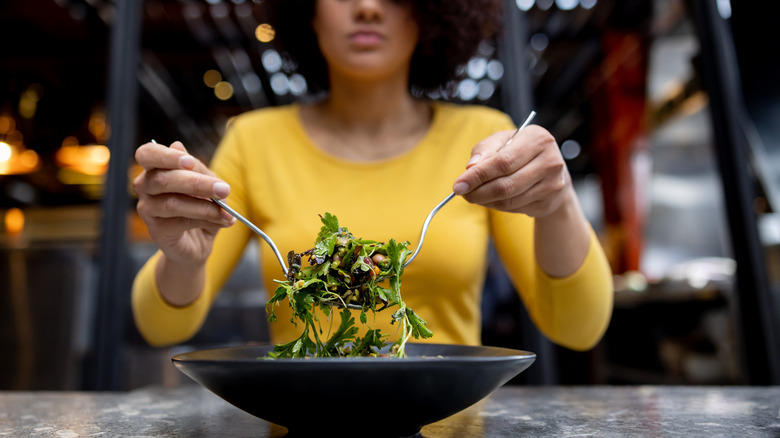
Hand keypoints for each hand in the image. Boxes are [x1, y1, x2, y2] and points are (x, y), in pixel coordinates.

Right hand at [133, 141, 234, 265]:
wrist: (199, 241)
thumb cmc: (200, 205)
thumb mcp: (206, 183)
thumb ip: (196, 168)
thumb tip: (178, 146)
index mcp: (155, 168)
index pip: (147, 154)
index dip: (166, 156)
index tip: (190, 162)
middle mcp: (145, 186)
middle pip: (163, 180)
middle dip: (197, 184)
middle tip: (224, 189)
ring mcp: (147, 209)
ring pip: (173, 203)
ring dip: (205, 207)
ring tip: (226, 211)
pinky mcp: (156, 230)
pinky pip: (181, 222)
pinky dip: (206, 220)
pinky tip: (223, 220)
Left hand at [452, 125, 572, 217]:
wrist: (551, 170)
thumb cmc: (520, 151)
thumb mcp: (503, 141)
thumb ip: (485, 150)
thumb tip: (470, 168)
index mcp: (538, 139)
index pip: (503, 162)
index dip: (478, 175)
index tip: (458, 185)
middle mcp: (550, 161)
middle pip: (506, 185)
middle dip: (478, 192)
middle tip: (462, 193)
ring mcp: (552, 184)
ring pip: (509, 200)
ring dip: (485, 201)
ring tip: (474, 195)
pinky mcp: (549, 202)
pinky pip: (515, 208)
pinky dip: (497, 206)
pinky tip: (491, 199)